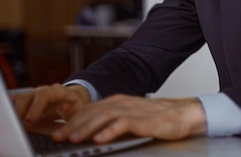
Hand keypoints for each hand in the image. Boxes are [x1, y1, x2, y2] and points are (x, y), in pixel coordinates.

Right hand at [12, 84, 90, 123]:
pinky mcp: (27, 102)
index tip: (30, 120)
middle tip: (17, 125)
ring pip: (18, 99)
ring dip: (13, 112)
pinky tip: (5, 120)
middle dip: (20, 110)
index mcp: (59, 92)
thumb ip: (68, 124)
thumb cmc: (76, 109)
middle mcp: (44, 92)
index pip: (45, 95)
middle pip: (28, 96)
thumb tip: (57, 137)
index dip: (36, 107)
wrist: (74, 101)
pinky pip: (14, 102)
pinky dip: (8, 109)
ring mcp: (34, 96)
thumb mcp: (78, 116)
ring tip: (11, 125)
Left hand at [52, 95, 206, 143]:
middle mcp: (123, 103)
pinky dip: (110, 130)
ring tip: (74, 139)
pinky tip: (100, 139)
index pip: (89, 109)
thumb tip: (90, 132)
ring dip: (87, 128)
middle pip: (92, 112)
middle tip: (58, 137)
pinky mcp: (145, 119)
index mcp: (118, 102)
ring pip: (104, 116)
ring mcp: (133, 110)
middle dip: (73, 125)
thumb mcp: (130, 118)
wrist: (183, 114)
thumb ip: (112, 122)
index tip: (57, 132)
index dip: (71, 120)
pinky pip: (124, 123)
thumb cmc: (158, 118)